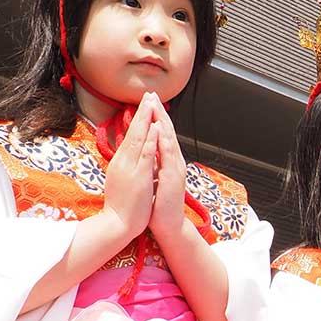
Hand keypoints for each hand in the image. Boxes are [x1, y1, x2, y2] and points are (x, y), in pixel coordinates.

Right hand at [101, 95, 156, 240]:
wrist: (118, 224)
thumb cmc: (122, 205)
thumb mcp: (123, 180)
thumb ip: (128, 166)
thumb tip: (131, 155)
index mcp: (122, 162)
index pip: (131, 136)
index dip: (138, 120)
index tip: (144, 104)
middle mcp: (124, 161)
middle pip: (134, 132)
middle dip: (142, 112)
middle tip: (148, 94)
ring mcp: (130, 168)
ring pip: (139, 138)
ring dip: (146, 119)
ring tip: (151, 102)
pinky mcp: (138, 176)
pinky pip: (145, 154)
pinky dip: (150, 139)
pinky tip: (155, 127)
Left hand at [147, 94, 187, 242]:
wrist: (168, 225)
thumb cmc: (158, 204)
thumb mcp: (154, 178)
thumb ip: (153, 163)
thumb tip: (145, 150)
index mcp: (168, 161)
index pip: (161, 134)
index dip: (155, 117)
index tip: (148, 102)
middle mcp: (174, 161)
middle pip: (166, 132)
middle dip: (159, 112)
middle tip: (152, 95)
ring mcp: (175, 169)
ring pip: (168, 140)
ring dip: (162, 121)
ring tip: (156, 106)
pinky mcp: (172, 178)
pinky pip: (168, 156)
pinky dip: (164, 141)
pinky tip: (160, 130)